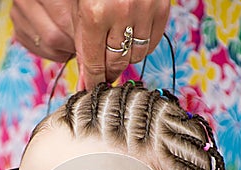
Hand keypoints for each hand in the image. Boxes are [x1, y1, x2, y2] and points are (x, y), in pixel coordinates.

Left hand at [10, 0, 170, 89]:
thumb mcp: (79, 11)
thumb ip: (82, 46)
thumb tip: (86, 81)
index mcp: (95, 14)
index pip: (94, 64)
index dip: (93, 81)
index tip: (91, 89)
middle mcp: (121, 14)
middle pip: (116, 64)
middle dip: (108, 72)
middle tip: (104, 75)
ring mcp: (144, 11)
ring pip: (135, 57)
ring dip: (124, 59)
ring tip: (116, 51)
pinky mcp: (161, 9)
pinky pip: (151, 44)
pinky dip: (140, 48)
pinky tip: (131, 41)